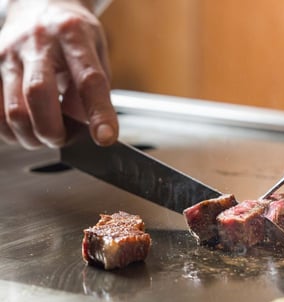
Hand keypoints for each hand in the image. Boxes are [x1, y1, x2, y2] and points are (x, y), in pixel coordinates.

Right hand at [0, 0, 117, 148]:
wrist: (39, 7)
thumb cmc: (73, 35)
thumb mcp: (98, 52)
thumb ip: (97, 88)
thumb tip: (89, 126)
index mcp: (73, 36)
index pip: (88, 80)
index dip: (99, 113)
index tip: (106, 137)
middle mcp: (37, 42)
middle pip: (39, 94)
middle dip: (54, 130)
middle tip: (64, 139)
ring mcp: (8, 54)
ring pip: (12, 109)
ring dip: (32, 136)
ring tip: (48, 134)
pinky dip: (12, 131)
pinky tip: (27, 128)